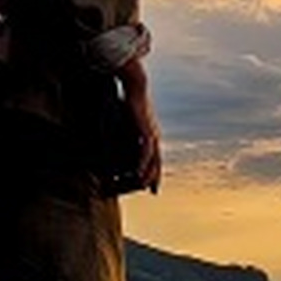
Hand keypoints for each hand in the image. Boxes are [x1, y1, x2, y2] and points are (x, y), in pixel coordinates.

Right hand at [119, 57, 162, 193]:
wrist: (136, 88)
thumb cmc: (131, 102)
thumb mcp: (130, 121)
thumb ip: (128, 131)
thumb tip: (123, 137)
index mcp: (152, 137)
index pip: (156, 160)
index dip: (155, 174)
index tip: (153, 187)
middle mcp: (155, 139)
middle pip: (157, 164)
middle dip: (153, 179)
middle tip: (151, 192)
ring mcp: (152, 136)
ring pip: (153, 162)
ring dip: (146, 176)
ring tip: (139, 188)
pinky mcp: (146, 133)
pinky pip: (145, 153)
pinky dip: (141, 165)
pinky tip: (136, 174)